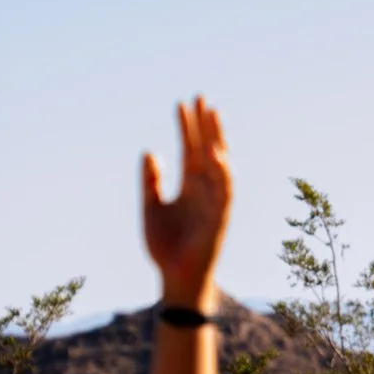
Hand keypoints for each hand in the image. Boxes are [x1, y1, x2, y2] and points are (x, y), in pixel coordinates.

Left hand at [142, 98, 230, 307]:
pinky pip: (224, 191)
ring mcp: (214, 201)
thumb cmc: (165, 246)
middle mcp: (204, 189)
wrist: (174, 277)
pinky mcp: (220, 217)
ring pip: (219, 164)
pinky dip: (222, 172)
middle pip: (206, 149)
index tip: (182, 103)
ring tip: (211, 115)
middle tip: (201, 97)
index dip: (187, 127)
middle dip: (205, 125)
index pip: (190, 149)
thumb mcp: (150, 207)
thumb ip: (150, 182)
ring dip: (216, 139)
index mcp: (188, 186)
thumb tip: (149, 151)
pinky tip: (215, 153)